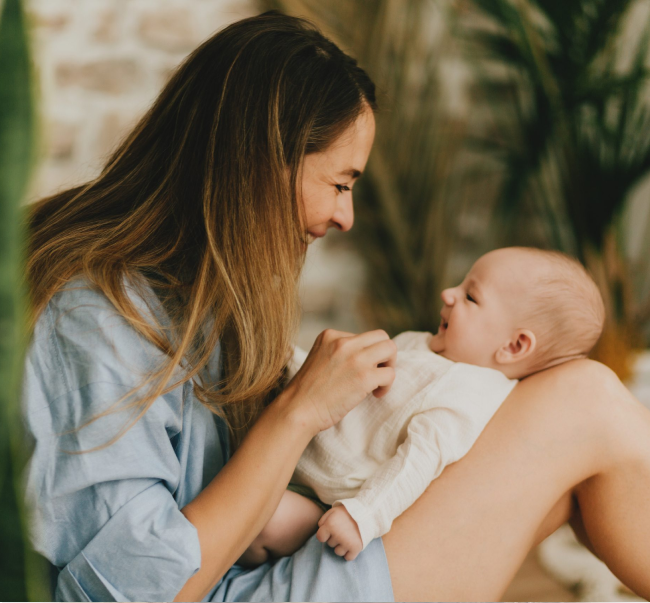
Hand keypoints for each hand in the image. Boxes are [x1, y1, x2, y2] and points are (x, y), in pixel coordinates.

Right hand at [281, 329, 396, 434]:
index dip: (366, 354)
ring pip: (390, 349)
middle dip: (384, 355)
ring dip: (389, 366)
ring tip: (378, 383)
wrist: (297, 410)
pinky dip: (387, 385)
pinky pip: (390, 373)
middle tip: (376, 373)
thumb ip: (339, 353)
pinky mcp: (364, 376)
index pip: (362, 336)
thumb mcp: (320, 359)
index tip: (359, 370)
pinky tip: (376, 395)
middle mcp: (343, 342)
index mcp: (330, 335)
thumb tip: (367, 357)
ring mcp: (355, 358)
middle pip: (381, 336)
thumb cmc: (308, 392)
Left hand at [316, 505, 362, 560]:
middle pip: (330, 544)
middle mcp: (337, 535)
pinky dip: (349, 553)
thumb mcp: (333, 511)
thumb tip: (320, 530)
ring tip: (348, 536)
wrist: (367, 512)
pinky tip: (352, 544)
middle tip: (343, 530)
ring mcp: (347, 543)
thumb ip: (323, 520)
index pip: (320, 537)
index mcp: (330, 525)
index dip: (325, 534)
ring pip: (338, 552)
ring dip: (342, 546)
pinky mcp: (356, 548)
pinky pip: (348, 557)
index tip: (331, 530)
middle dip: (335, 538)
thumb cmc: (348, 512)